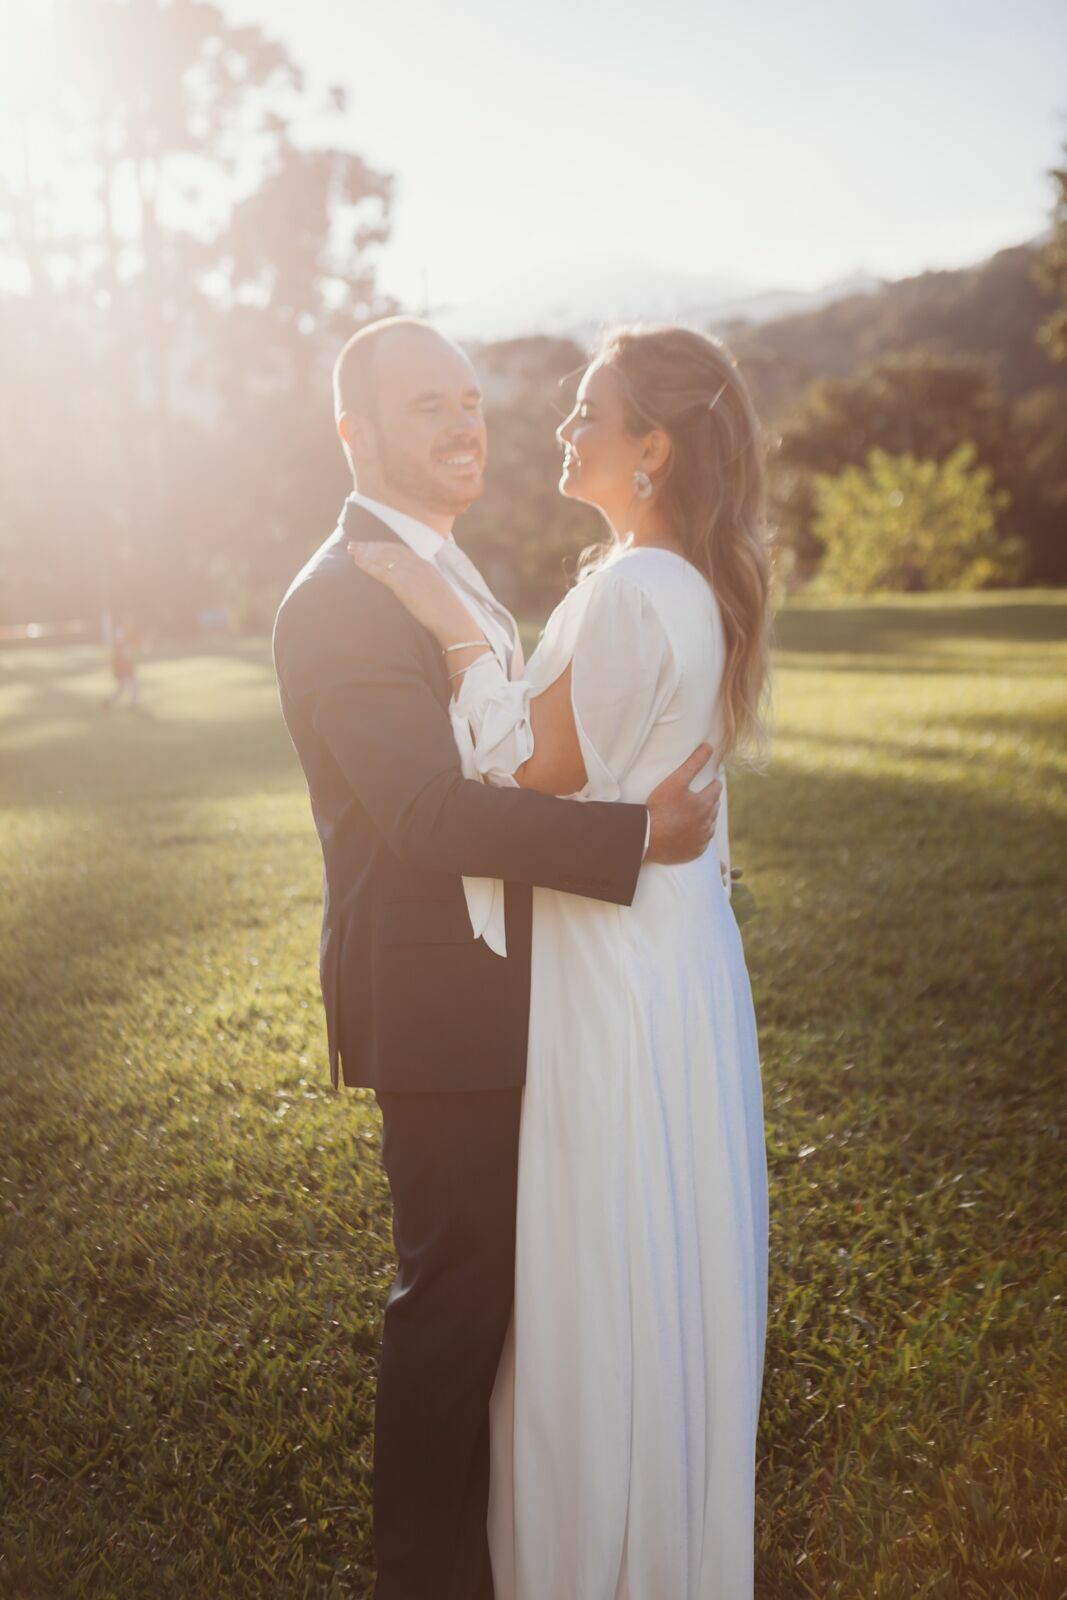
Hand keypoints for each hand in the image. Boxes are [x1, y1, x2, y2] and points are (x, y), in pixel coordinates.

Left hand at [347, 541, 480, 647]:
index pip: (401, 550)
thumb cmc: (448, 614)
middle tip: (355, 544)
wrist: (454, 622)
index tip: (371, 544)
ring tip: (352, 550)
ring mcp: (410, 574)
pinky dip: (368, 565)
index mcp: (427, 566)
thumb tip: (415, 589)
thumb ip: (425, 586)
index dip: (384, 546)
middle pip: (389, 550)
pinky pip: (381, 572)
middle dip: (371, 546)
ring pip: (383, 558)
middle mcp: (418, 565)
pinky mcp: (404, 585)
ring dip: (365, 553)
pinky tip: (357, 563)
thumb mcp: (437, 592)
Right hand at [645, 743, 720, 864]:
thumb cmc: (660, 807)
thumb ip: (694, 762)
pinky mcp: (694, 852)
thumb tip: (708, 746)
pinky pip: (702, 843)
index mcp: (705, 804)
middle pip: (714, 808)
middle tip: (709, 796)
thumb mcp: (676, 780)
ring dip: (708, 819)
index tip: (714, 781)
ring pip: (710, 826)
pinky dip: (701, 836)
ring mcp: (701, 840)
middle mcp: (707, 823)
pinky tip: (696, 834)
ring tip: (703, 814)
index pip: (715, 790)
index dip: (714, 783)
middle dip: (712, 800)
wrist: (648, 838)